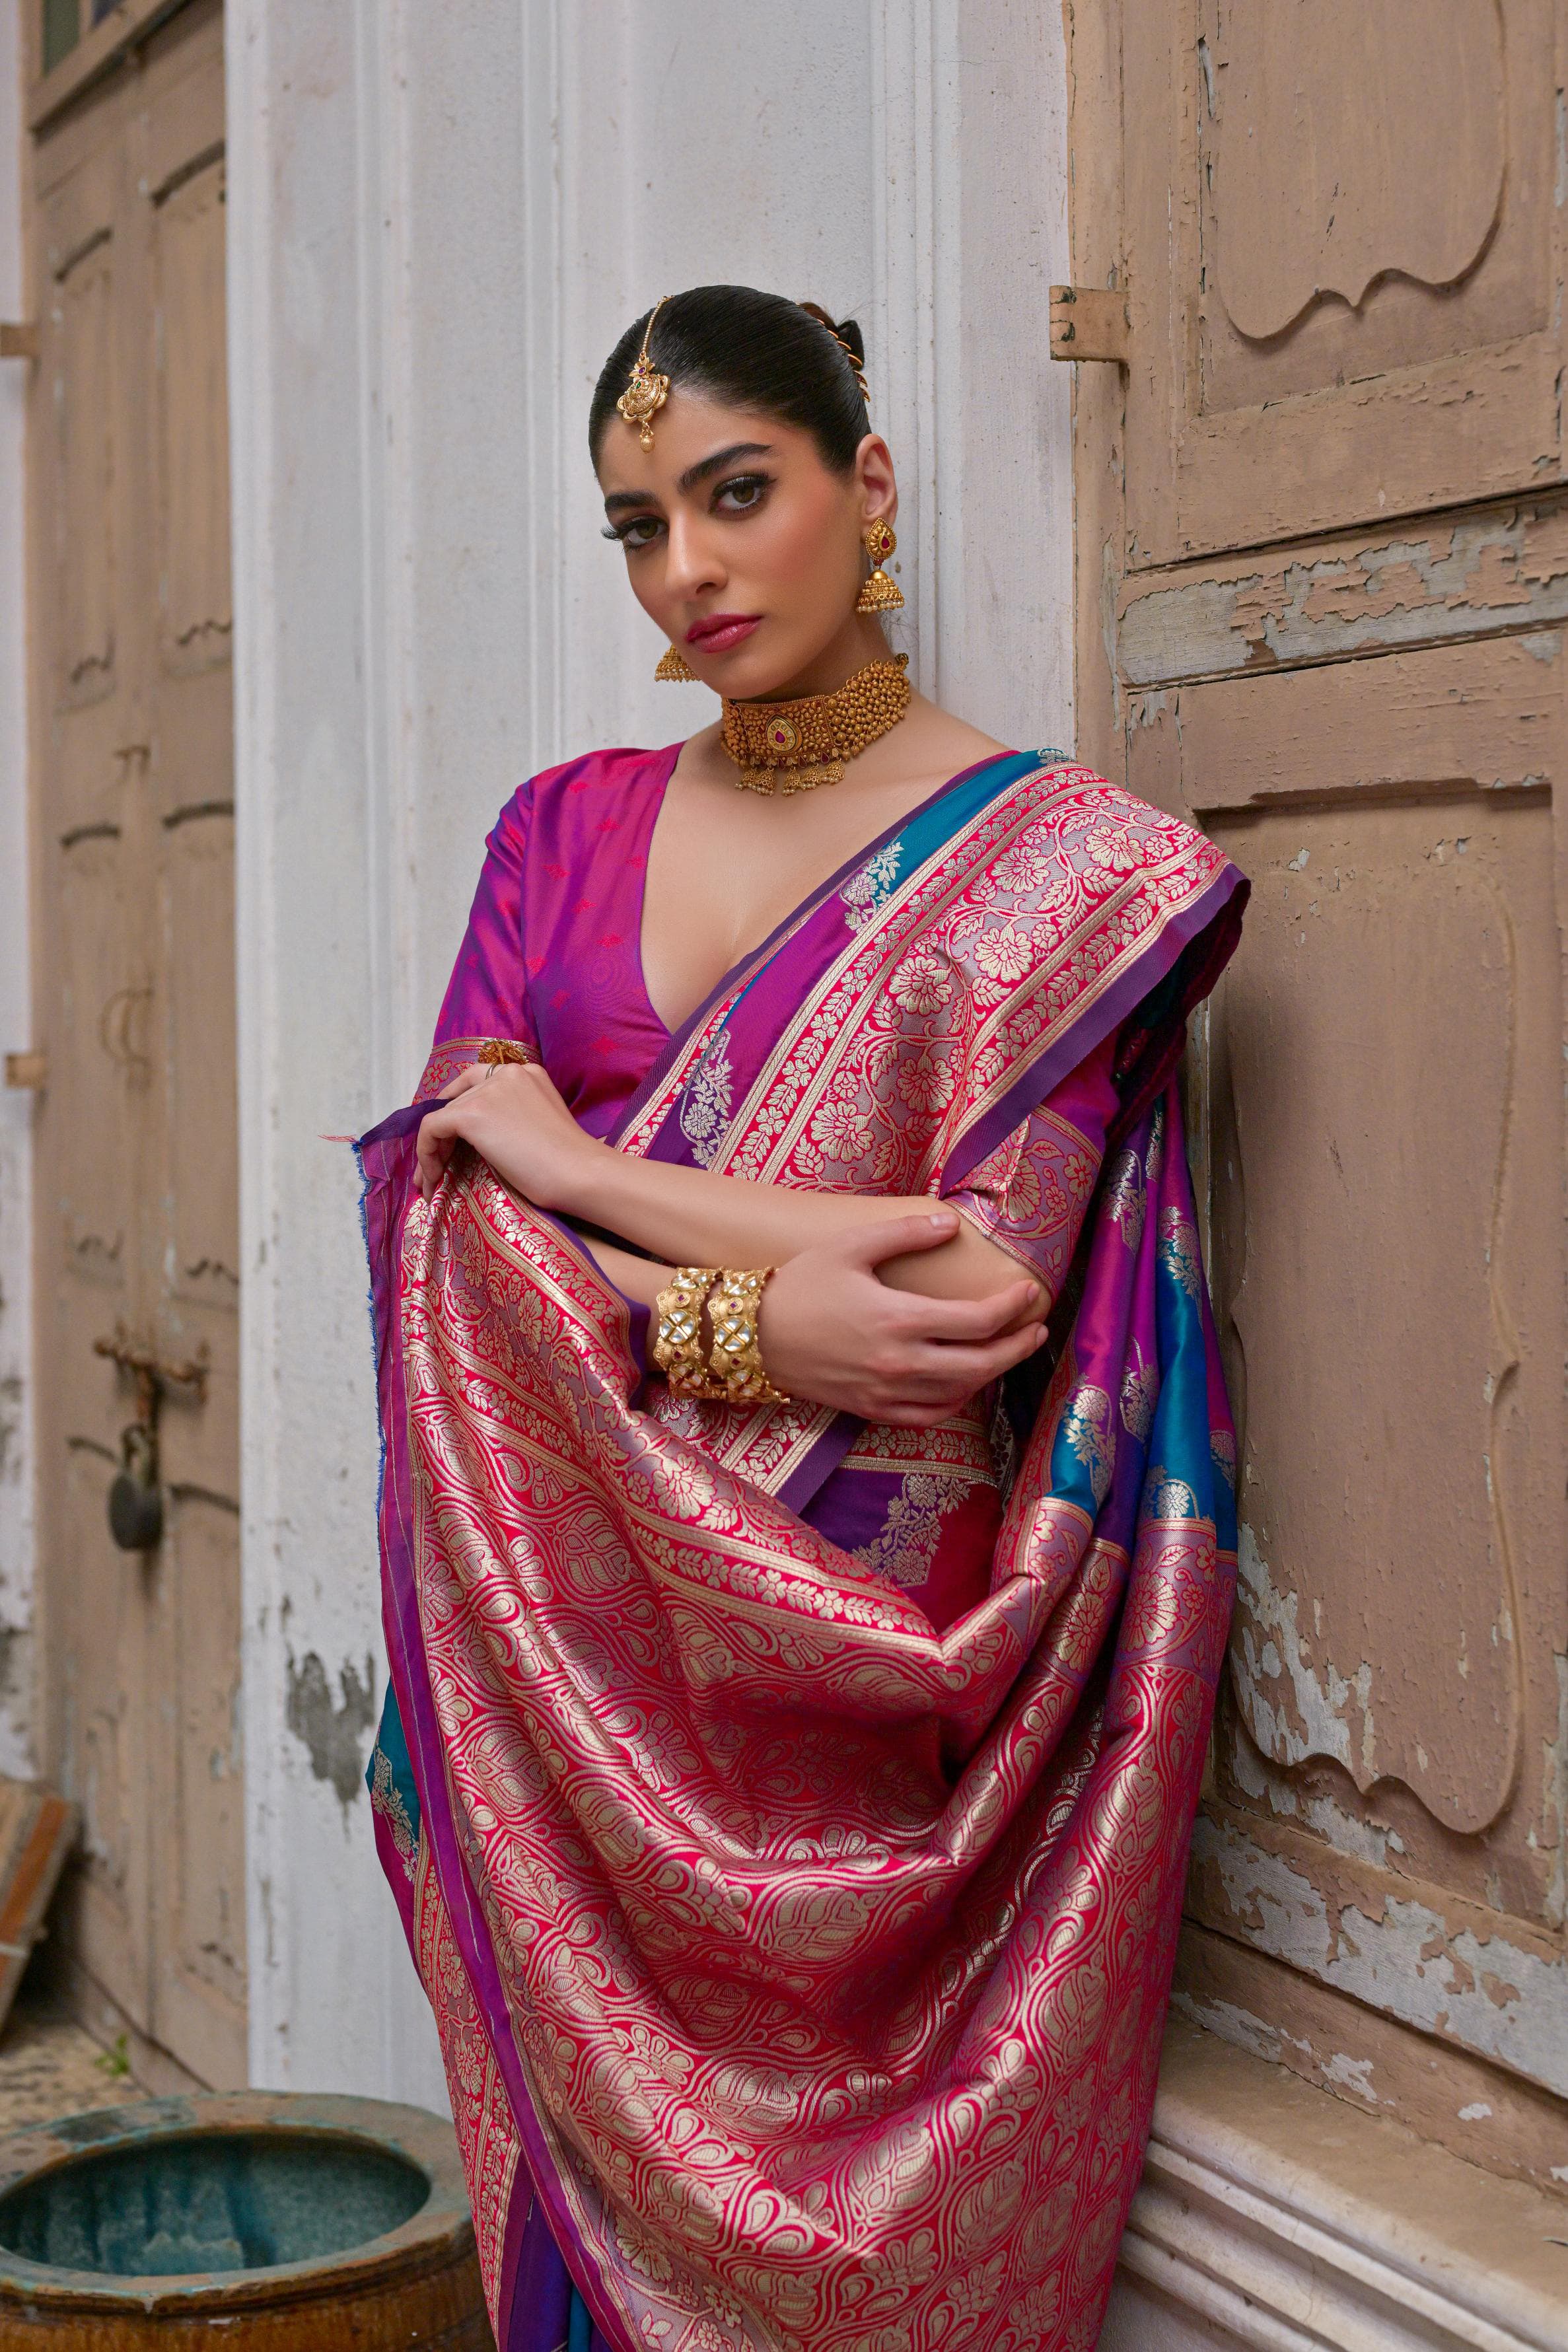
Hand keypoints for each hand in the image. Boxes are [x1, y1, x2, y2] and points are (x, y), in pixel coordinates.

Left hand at [416, 1061, 604, 1207]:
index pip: (478, 1084)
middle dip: (443, 1137)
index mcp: (527, 1073)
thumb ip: (513, 1116)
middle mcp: (506, 1073)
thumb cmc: (570, 1163)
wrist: (579, 1172)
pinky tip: (433, 1180)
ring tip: (432, 1183)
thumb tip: (480, 1137)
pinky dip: (425, 1154)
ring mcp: (488, 1091)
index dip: (457, 1112)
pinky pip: (431, 1129)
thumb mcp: (540, 1124)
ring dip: (432, 1151)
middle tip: (438, 1169)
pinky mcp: (472, 1114)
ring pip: (441, 1117)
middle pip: (457, 1101)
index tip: (451, 1143)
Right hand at [759, 1211, 1046, 1426]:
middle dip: (1017, 1347)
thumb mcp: (850, 1246)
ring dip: (991, 1374)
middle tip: (1037, 1330)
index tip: (1029, 1293)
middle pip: (980, 1364)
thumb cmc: (799, 1284)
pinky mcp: (870, 1410)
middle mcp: (899, 1362)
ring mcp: (885, 1392)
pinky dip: (955, 1403)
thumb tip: (951, 1225)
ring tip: (1006, 1351)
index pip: (977, 1320)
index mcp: (899, 1318)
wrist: (750, 1335)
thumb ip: (904, 1232)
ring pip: (958, 1394)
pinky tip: (964, 1385)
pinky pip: (928, 1417)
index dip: (1012, 1308)